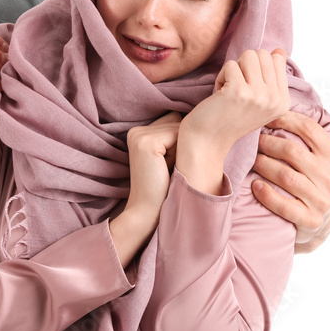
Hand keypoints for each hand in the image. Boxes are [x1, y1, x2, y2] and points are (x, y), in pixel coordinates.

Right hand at [110, 112, 180, 267]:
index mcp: (138, 133)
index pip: (171, 122)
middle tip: (170, 167)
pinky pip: (177, 136)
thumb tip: (194, 119)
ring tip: (169, 169)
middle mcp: (135, 131)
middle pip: (176, 122)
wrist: (147, 212)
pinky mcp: (146, 143)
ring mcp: (139, 136)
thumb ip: (172, 137)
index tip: (173, 162)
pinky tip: (170, 168)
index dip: (180, 141)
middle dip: (182, 143)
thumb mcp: (167, 157)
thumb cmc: (162, 188)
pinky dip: (180, 152)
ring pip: (178, 128)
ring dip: (182, 148)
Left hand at [177, 49, 290, 193]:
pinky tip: (219, 96)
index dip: (255, 68)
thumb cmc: (228, 118)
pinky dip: (220, 78)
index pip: (276, 59)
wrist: (207, 142)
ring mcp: (259, 95)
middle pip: (262, 54)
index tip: (247, 89)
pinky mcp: (239, 91)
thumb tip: (279, 50)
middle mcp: (275, 99)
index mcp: (284, 101)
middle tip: (235, 89)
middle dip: (243, 66)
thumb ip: (270, 76)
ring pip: (247, 56)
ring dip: (232, 70)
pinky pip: (230, 65)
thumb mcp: (258, 100)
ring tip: (228, 91)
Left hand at [251, 110, 329, 252]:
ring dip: (262, 165)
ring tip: (250, 160)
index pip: (309, 128)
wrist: (322, 224)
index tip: (264, 117)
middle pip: (292, 151)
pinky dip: (267, 194)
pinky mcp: (310, 220)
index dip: (284, 119)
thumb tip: (277, 105)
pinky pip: (284, 206)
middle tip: (251, 140)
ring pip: (285, 176)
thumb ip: (307, 140)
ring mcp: (322, 201)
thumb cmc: (314, 182)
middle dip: (267, 143)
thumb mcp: (320, 160)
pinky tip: (255, 186)